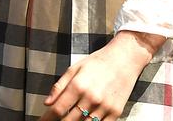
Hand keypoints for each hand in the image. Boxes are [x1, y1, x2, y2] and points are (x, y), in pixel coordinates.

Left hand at [39, 31, 162, 120]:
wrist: (125, 59)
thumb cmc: (98, 62)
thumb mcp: (75, 68)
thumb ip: (59, 86)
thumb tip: (47, 103)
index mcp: (78, 86)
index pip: (58, 109)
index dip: (47, 118)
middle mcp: (91, 98)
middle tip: (56, 120)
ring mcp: (104, 107)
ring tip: (71, 118)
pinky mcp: (115, 112)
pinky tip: (86, 120)